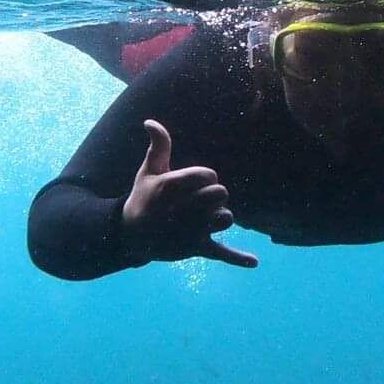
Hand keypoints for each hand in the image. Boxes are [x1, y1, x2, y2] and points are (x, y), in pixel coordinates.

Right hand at [121, 120, 257, 268]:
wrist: (130, 234)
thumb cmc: (143, 198)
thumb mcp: (148, 171)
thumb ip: (158, 145)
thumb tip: (150, 121)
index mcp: (172, 187)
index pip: (209, 175)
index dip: (204, 177)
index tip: (191, 183)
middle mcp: (182, 209)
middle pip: (221, 193)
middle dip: (214, 195)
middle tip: (198, 200)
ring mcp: (190, 231)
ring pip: (226, 218)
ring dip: (220, 217)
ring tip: (204, 218)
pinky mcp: (195, 248)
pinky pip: (220, 253)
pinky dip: (237, 258)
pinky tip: (254, 262)